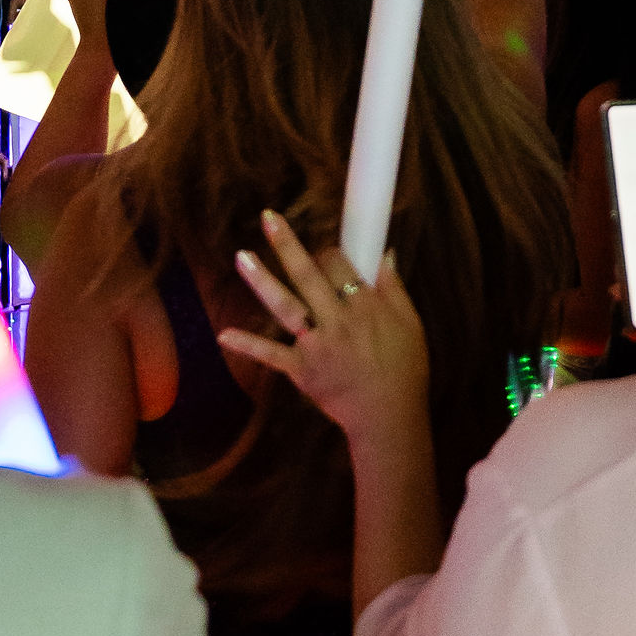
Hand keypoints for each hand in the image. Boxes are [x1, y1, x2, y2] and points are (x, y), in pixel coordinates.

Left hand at [220, 208, 429, 449]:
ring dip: (262, 280)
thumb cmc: (405, 369)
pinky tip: (224, 334)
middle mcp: (338, 320)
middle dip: (288, 245)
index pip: (341, 265)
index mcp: (366, 306)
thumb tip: (386, 255)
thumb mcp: (411, 324)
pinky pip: (271, 355)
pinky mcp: (302, 370)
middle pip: (309, 275)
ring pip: (286, 306)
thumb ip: (394, 289)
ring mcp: (316, 345)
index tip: (322, 250)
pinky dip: (248, 345)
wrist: (389, 416)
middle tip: (268, 218)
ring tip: (242, 256)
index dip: (329, 253)